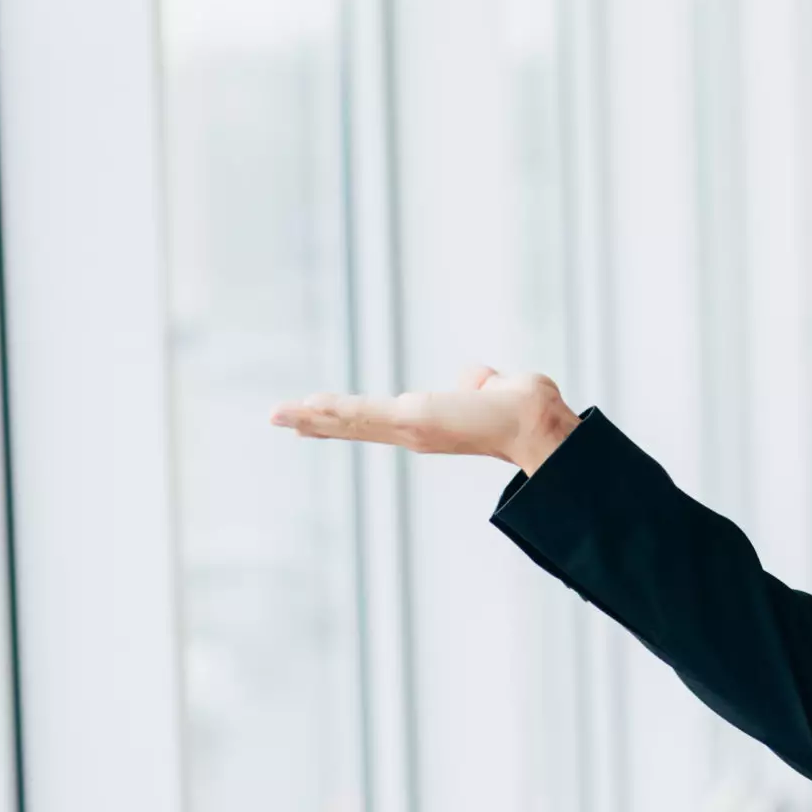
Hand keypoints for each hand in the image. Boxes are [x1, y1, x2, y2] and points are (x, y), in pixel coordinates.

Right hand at [271, 364, 581, 475]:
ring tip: (278, 413)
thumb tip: (477, 378)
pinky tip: (303, 409)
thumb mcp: (494, 390)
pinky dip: (330, 412)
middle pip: (353, 424)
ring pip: (350, 420)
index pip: (376, 421)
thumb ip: (480, 384)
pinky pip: (361, 414)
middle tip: (279, 417)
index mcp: (428, 425)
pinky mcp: (410, 422)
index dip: (345, 419)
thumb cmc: (522, 408)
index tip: (315, 422)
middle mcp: (414, 432)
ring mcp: (408, 429)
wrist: (534, 421)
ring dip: (312, 416)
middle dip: (316, 421)